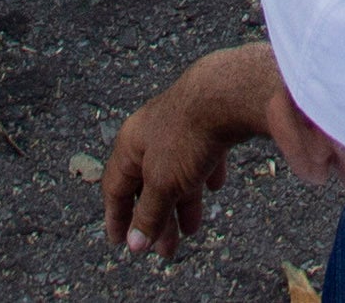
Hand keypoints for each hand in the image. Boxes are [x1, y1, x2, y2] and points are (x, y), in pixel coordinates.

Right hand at [101, 51, 270, 258]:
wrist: (229, 92)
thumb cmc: (188, 134)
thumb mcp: (164, 182)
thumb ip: (149, 213)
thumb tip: (135, 244)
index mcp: (130, 144)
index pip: (115, 186)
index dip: (117, 217)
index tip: (119, 242)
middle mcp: (152, 133)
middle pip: (149, 184)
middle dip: (158, 220)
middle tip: (167, 251)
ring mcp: (181, 126)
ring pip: (177, 172)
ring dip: (183, 203)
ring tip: (193, 230)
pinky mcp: (209, 121)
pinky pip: (201, 155)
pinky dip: (204, 175)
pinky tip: (215, 187)